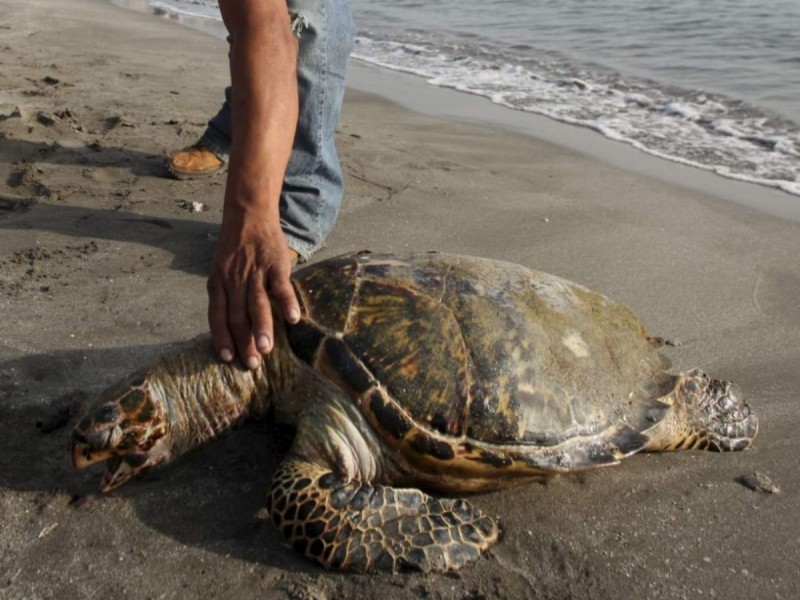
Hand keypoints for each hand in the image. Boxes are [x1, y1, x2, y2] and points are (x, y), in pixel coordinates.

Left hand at [207, 206, 300, 368]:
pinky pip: (280, 286)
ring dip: (261, 328)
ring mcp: (255, 272)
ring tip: (266, 350)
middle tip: (253, 363)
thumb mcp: (221, 270)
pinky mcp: (275, 264)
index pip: (217, 316)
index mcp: (218, 283)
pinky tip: (293, 320)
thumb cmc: (236, 247)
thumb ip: (226, 295)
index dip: (221, 337)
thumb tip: (233, 326)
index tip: (228, 358)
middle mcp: (234, 280)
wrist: (249, 214)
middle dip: (244, 341)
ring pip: (256, 304)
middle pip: (237, 315)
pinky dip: (286, 303)